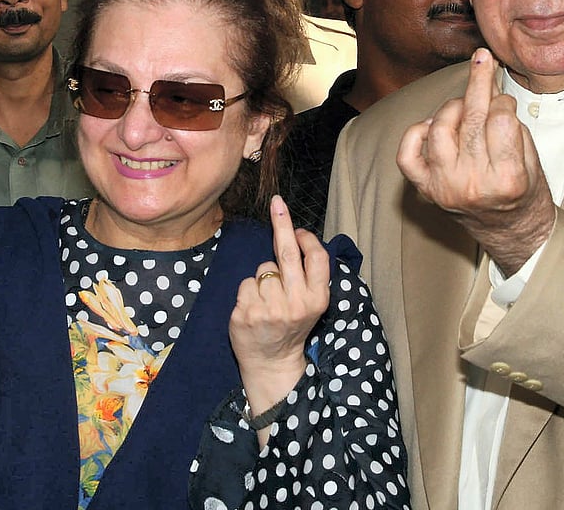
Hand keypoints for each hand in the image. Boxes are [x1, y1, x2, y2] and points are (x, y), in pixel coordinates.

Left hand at [230, 196, 329, 416]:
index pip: (317, 258)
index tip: (299, 229)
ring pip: (263, 268)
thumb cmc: (292, 324)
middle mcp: (296, 304)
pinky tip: (254, 307)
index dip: (307, 239)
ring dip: (263, 277)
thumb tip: (290, 233)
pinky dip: (248, 290)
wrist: (272, 361)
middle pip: (288, 253)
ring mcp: (270, 310)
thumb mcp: (309, 302)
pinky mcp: (246, 314)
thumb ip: (303, 273)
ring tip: (267, 299)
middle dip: (282, 223)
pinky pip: (245, 283)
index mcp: (317, 299)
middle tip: (277, 202)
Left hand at [397, 48, 556, 275]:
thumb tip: (490, 87)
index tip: (505, 99)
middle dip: (479, 81)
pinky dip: (416, 133)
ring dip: (452, 107)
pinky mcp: (427, 189)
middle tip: (482, 59)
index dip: (504, 101)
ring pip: (440, 129)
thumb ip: (512, 124)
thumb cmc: (523, 192)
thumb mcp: (532, 158)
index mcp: (508, 178)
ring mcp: (446, 187)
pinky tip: (433, 126)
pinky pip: (408, 154)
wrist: (510, 230)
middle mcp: (473, 184)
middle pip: (472, 119)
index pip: (501, 119)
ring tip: (465, 106)